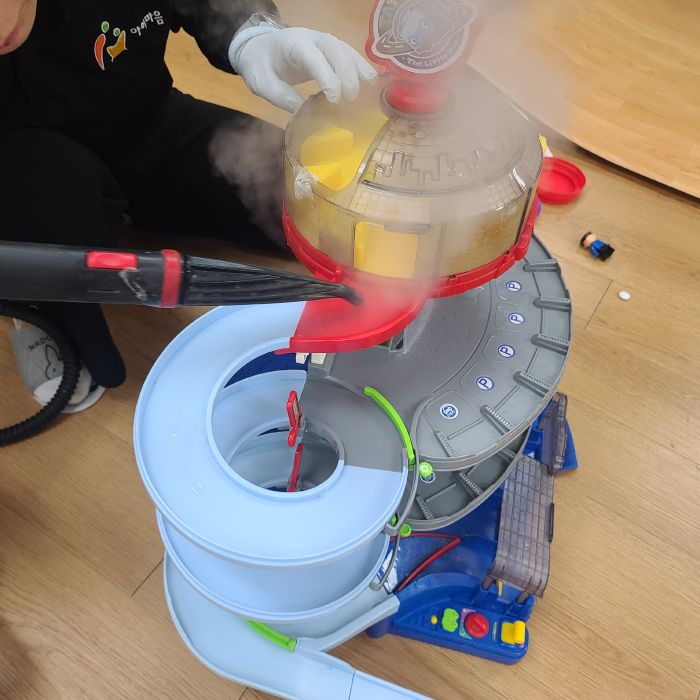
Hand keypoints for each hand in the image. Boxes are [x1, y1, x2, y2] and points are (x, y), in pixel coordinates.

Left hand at [232, 28, 377, 112]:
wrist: (259, 48)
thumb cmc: (260, 65)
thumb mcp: (261, 83)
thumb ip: (280, 95)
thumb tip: (303, 112)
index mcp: (292, 45)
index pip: (314, 57)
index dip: (327, 76)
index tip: (334, 99)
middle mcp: (311, 38)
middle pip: (334, 50)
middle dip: (346, 74)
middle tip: (349, 99)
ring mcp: (322, 41)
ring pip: (345, 50)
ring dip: (358, 68)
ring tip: (368, 87)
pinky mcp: (329, 48)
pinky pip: (348, 53)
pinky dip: (360, 65)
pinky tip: (370, 80)